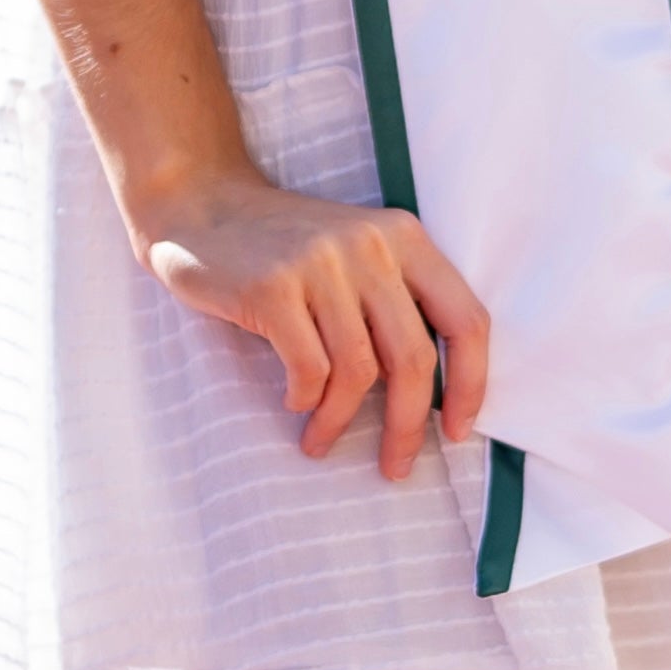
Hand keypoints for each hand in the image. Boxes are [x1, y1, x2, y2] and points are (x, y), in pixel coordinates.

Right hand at [136, 170, 491, 481]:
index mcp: (404, 237)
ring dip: (340, 420)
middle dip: (408, 425)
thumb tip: (430, 398)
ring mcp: (320, 264)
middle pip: (414, 357)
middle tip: (394, 465)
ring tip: (320, 441)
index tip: (456, 431)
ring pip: (358, 371)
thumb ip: (394, 302)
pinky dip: (305, 399)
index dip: (470, 384)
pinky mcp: (271, 287)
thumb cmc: (283, 247)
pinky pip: (309, 369)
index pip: (464, 319)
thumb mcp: (356, 253)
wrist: (200, 204)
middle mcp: (370, 245)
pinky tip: (294, 402)